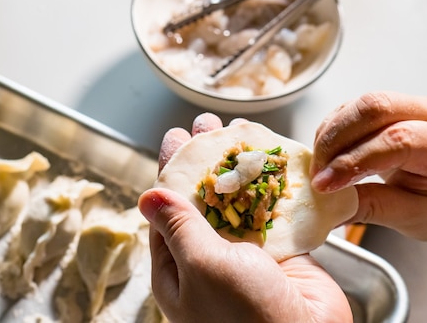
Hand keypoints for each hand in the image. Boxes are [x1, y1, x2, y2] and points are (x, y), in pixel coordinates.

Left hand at [139, 113, 352, 322]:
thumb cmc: (244, 318)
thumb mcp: (201, 265)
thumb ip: (178, 227)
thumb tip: (147, 196)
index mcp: (177, 266)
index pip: (168, 207)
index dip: (171, 168)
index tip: (176, 136)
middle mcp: (207, 258)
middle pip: (202, 197)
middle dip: (205, 158)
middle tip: (207, 123)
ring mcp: (243, 255)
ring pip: (237, 200)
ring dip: (237, 165)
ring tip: (236, 129)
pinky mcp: (279, 253)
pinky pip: (270, 211)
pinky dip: (269, 184)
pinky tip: (267, 157)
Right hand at [311, 91, 426, 240]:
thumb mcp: (417, 216)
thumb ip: (374, 208)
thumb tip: (330, 207)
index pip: (397, 140)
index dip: (353, 160)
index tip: (326, 184)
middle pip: (375, 108)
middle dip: (335, 140)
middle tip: (317, 173)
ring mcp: (415, 106)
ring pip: (361, 103)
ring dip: (330, 132)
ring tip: (321, 165)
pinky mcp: (394, 106)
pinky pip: (356, 106)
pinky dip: (335, 127)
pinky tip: (329, 152)